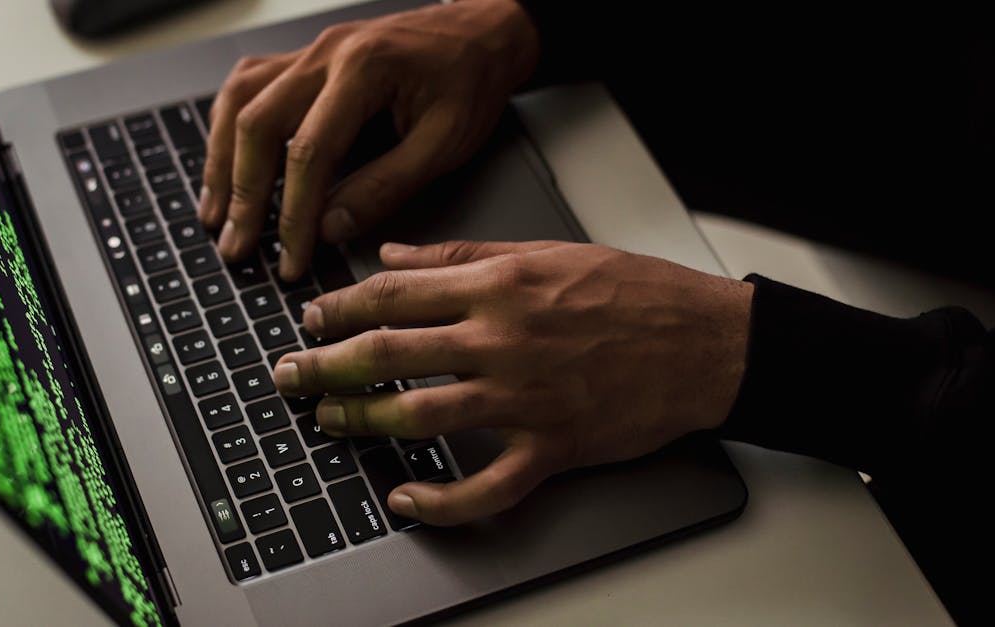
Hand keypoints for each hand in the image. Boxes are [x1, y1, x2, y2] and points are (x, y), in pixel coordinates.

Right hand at [199, 0, 539, 279]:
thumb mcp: (444, 143)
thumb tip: (331, 228)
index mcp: (364, 68)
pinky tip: (224, 162)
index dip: (294, 213)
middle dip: (243, 194)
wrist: (482, 33)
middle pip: (258, 123)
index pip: (309, 151)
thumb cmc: (470, 80)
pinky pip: (248, 87)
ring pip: (240, 101)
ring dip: (221, 160)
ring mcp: (310, 52)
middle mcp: (325, 53)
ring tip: (215, 214)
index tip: (291, 257)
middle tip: (237, 246)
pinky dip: (228, 127)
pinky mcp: (305, 59)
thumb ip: (386, 186)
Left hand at [271, 241, 752, 524]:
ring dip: (363, 422)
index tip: (309, 319)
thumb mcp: (544, 251)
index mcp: (498, 284)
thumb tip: (393, 255)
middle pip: (389, 354)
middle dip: (325, 366)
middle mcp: (503, 339)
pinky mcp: (552, 447)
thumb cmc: (632, 292)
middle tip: (289, 375)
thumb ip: (461, 253)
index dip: (338, 308)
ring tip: (328, 422)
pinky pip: (486, 486)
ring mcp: (525, 398)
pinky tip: (405, 500)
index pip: (393, 294)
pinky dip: (440, 501)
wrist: (705, 343)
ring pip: (421, 416)